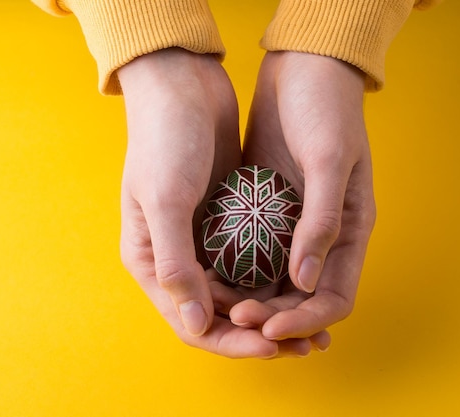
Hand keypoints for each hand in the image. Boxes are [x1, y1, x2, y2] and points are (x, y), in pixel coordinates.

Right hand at [117, 48, 282, 357]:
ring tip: (310, 326)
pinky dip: (273, 277)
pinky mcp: (225, 220)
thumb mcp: (165, 199)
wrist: (182, 86)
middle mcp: (175, 257)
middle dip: (257, 333)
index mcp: (150, 262)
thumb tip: (196, 325)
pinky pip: (251, 261)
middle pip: (218, 314)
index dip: (232, 342)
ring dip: (270, 310)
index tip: (272, 346)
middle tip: (302, 346)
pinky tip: (301, 285)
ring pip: (238, 291)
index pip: (192, 323)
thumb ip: (176, 264)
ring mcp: (201, 239)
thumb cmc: (165, 139)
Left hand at [226, 51, 375, 342]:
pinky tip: (212, 275)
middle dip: (273, 316)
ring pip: (274, 280)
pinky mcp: (268, 208)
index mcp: (352, 230)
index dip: (305, 321)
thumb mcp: (328, 159)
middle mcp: (324, 235)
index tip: (269, 329)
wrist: (303, 67)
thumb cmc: (325, 107)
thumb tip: (304, 281)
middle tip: (235, 319)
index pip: (335, 299)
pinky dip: (238, 268)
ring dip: (252, 298)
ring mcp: (293, 223)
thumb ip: (321, 221)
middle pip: (301, 297)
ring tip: (220, 307)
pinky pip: (254, 250)